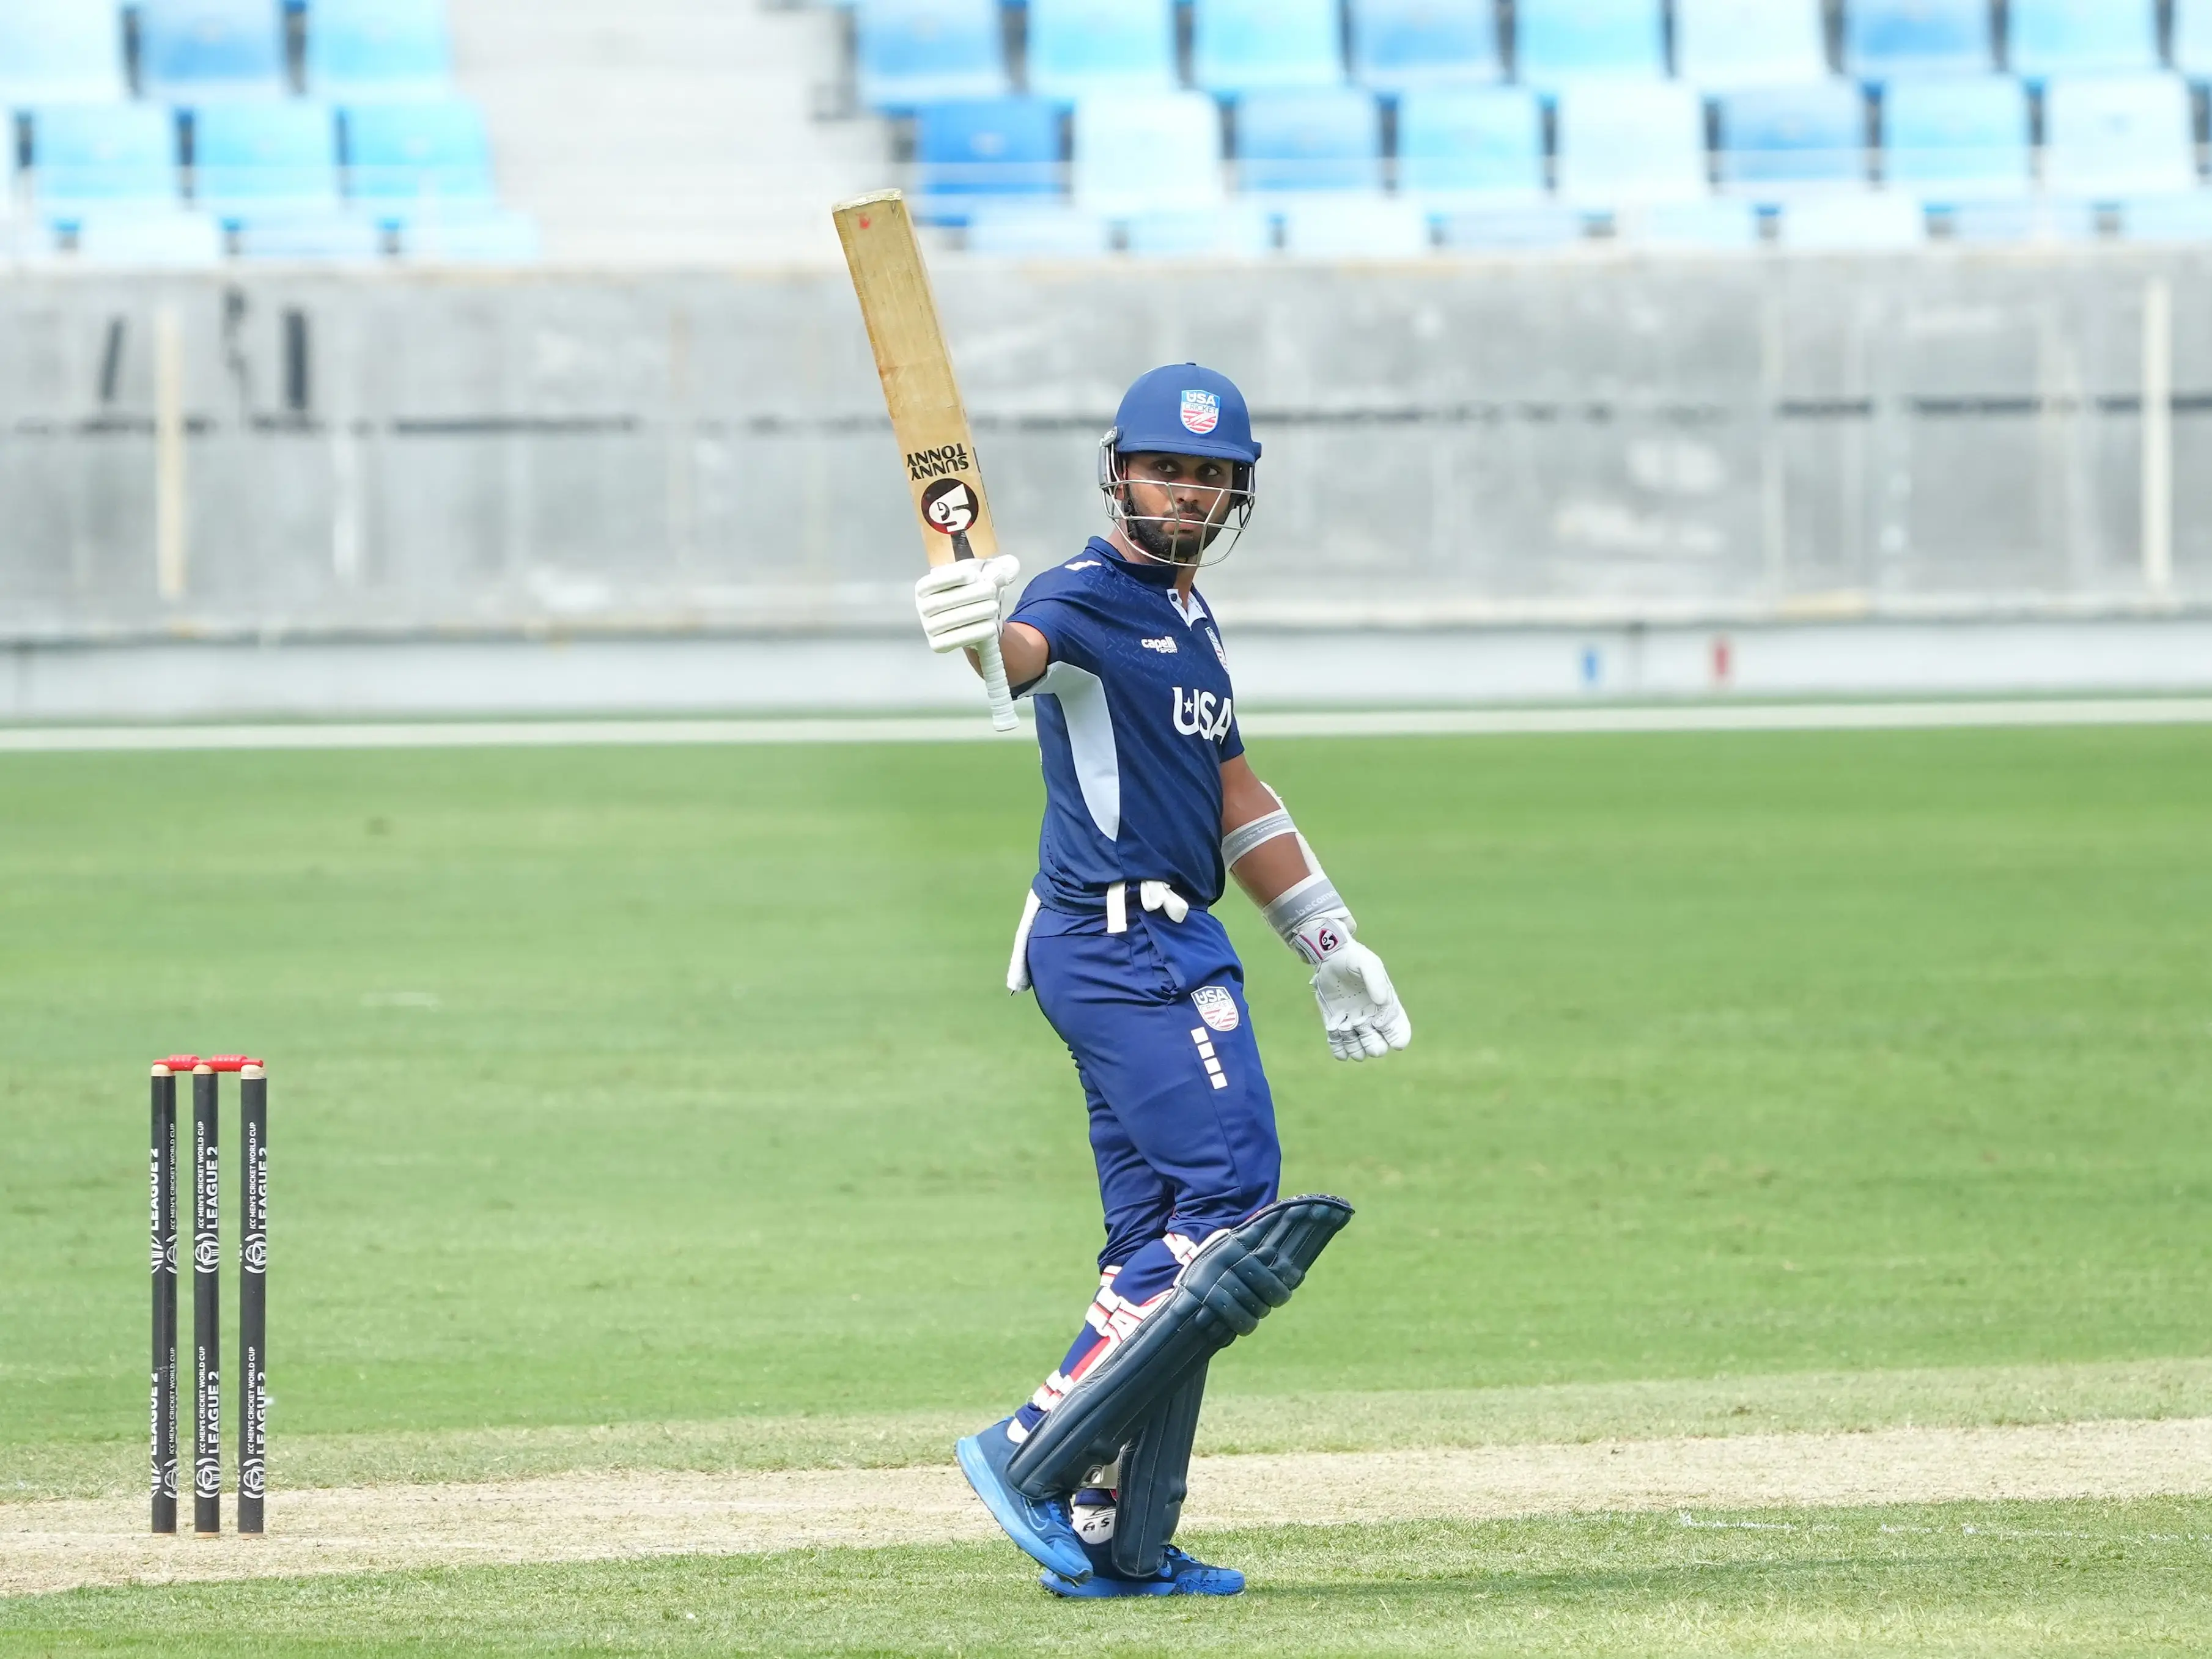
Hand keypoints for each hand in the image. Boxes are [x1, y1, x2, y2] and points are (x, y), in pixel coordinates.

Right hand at [914, 556, 1019, 653]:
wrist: (977, 621)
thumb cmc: (976, 593)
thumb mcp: (986, 575)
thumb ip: (998, 568)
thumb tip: (1011, 567)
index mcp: (925, 588)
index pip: (931, 583)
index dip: (949, 578)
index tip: (971, 575)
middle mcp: (922, 608)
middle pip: (942, 601)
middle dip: (968, 595)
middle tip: (991, 590)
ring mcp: (928, 628)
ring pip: (948, 621)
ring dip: (973, 613)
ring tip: (994, 608)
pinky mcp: (937, 645)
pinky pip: (953, 640)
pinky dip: (972, 633)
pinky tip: (990, 628)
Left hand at [1292, 911, 1411, 1062]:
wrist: (1328, 956)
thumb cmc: (1352, 958)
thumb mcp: (1367, 963)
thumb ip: (1376, 980)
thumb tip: (1381, 1002)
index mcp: (1387, 1009)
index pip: (1400, 1035)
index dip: (1395, 1038)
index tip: (1379, 1023)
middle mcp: (1372, 1021)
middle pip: (1379, 1049)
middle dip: (1372, 1045)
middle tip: (1359, 1025)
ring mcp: (1353, 1026)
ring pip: (1359, 1053)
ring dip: (1353, 1045)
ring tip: (1343, 1025)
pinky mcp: (1335, 1027)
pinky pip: (1340, 1050)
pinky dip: (1338, 1047)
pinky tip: (1334, 1028)